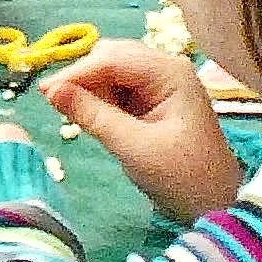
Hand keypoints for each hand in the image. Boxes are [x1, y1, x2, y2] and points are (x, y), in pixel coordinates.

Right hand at [43, 41, 246, 223]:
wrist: (217, 204)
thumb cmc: (182, 177)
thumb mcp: (133, 148)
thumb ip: (92, 116)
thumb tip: (50, 90)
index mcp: (170, 72)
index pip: (112, 59)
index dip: (76, 73)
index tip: (44, 93)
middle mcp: (167, 67)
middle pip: (112, 56)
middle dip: (84, 78)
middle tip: (60, 107)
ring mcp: (163, 82)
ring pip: (113, 70)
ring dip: (93, 89)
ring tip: (81, 116)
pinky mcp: (156, 99)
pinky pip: (120, 87)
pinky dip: (103, 99)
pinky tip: (96, 117)